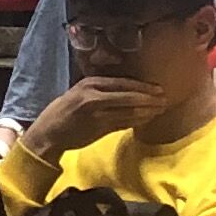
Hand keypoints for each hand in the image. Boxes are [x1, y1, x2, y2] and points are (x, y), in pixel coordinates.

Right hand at [24, 77, 162, 163]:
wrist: (49, 132)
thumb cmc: (64, 112)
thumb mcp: (80, 93)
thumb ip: (101, 91)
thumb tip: (128, 91)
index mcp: (91, 83)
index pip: (123, 83)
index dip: (143, 86)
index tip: (158, 88)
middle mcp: (95, 96)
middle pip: (129, 95)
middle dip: (149, 98)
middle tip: (165, 98)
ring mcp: (98, 113)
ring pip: (129, 111)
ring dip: (148, 111)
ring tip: (161, 109)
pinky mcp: (99, 129)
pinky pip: (124, 123)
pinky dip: (138, 121)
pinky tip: (147, 120)